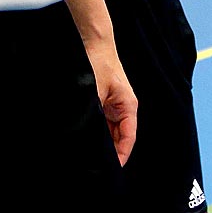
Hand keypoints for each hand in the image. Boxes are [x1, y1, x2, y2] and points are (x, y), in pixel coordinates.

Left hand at [92, 51, 137, 165]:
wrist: (92, 42)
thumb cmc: (98, 63)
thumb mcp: (94, 92)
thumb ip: (93, 115)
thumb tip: (86, 137)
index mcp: (128, 107)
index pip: (128, 138)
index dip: (121, 156)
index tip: (112, 170)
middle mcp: (122, 109)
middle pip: (119, 138)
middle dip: (109, 153)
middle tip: (94, 168)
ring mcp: (112, 106)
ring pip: (108, 133)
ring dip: (100, 143)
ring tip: (88, 157)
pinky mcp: (102, 103)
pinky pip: (100, 124)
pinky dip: (94, 133)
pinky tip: (83, 140)